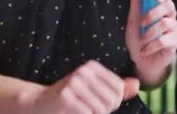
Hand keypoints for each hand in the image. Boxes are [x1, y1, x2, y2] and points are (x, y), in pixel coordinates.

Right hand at [19, 60, 139, 113]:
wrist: (38, 103)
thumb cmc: (70, 99)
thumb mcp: (94, 90)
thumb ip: (116, 89)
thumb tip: (137, 84)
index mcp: (92, 67)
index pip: (118, 89)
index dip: (114, 102)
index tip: (101, 105)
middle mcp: (84, 72)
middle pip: (112, 99)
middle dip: (105, 111)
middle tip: (90, 110)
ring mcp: (74, 83)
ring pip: (101, 109)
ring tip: (83, 111)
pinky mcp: (65, 97)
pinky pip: (88, 113)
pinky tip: (74, 113)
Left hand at [126, 0, 176, 85]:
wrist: (141, 60)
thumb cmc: (138, 38)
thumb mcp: (133, 18)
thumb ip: (137, 0)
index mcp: (160, 5)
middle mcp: (170, 15)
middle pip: (168, 6)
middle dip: (152, 14)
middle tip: (142, 23)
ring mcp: (174, 28)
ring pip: (165, 23)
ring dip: (149, 33)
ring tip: (142, 40)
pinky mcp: (174, 42)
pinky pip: (165, 40)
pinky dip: (151, 45)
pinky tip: (146, 49)